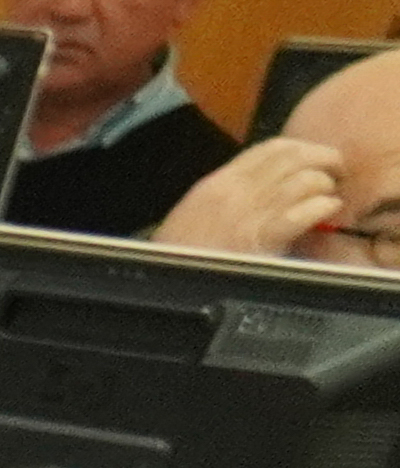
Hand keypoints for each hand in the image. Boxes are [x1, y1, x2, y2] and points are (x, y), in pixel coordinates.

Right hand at [158, 134, 350, 257]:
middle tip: (334, 170)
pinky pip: (304, 211)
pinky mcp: (262, 239)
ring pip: (304, 179)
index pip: (267, 149)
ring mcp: (249, 214)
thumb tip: (257, 191)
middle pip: (292, 156)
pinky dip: (322, 207)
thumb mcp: (189, 221)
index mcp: (214, 186)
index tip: (311, 157)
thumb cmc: (173, 265)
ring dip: (324, 184)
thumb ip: (222, 201)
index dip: (298, 148)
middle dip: (321, 158)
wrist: (159, 293)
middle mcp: (234, 192)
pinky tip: (326, 212)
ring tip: (329, 195)